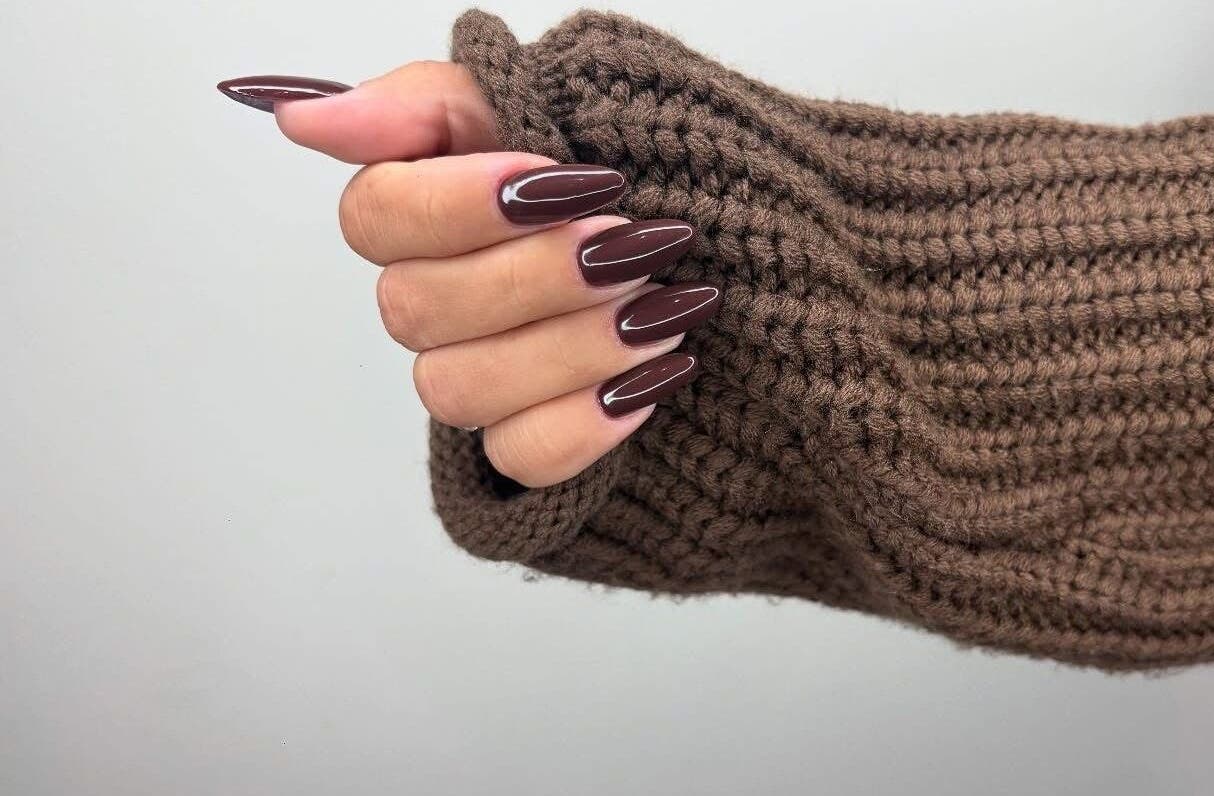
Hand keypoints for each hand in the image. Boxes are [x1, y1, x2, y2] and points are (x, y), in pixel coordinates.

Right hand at [218, 65, 719, 487]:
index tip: (554, 181)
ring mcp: (482, 377)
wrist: (780, 249)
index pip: (374, 217)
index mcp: (439, 206)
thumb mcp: (569, 99)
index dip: (455, 205)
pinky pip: (521, 458)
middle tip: (634, 242)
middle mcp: (442, 298)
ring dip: (572, 344)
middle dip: (537, 274)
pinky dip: (587, 422)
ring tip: (665, 307)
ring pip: (461, 388)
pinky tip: (654, 379)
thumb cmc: (671, 168)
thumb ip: (435, 104)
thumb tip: (304, 117)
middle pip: (417, 308)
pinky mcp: (530, 445)